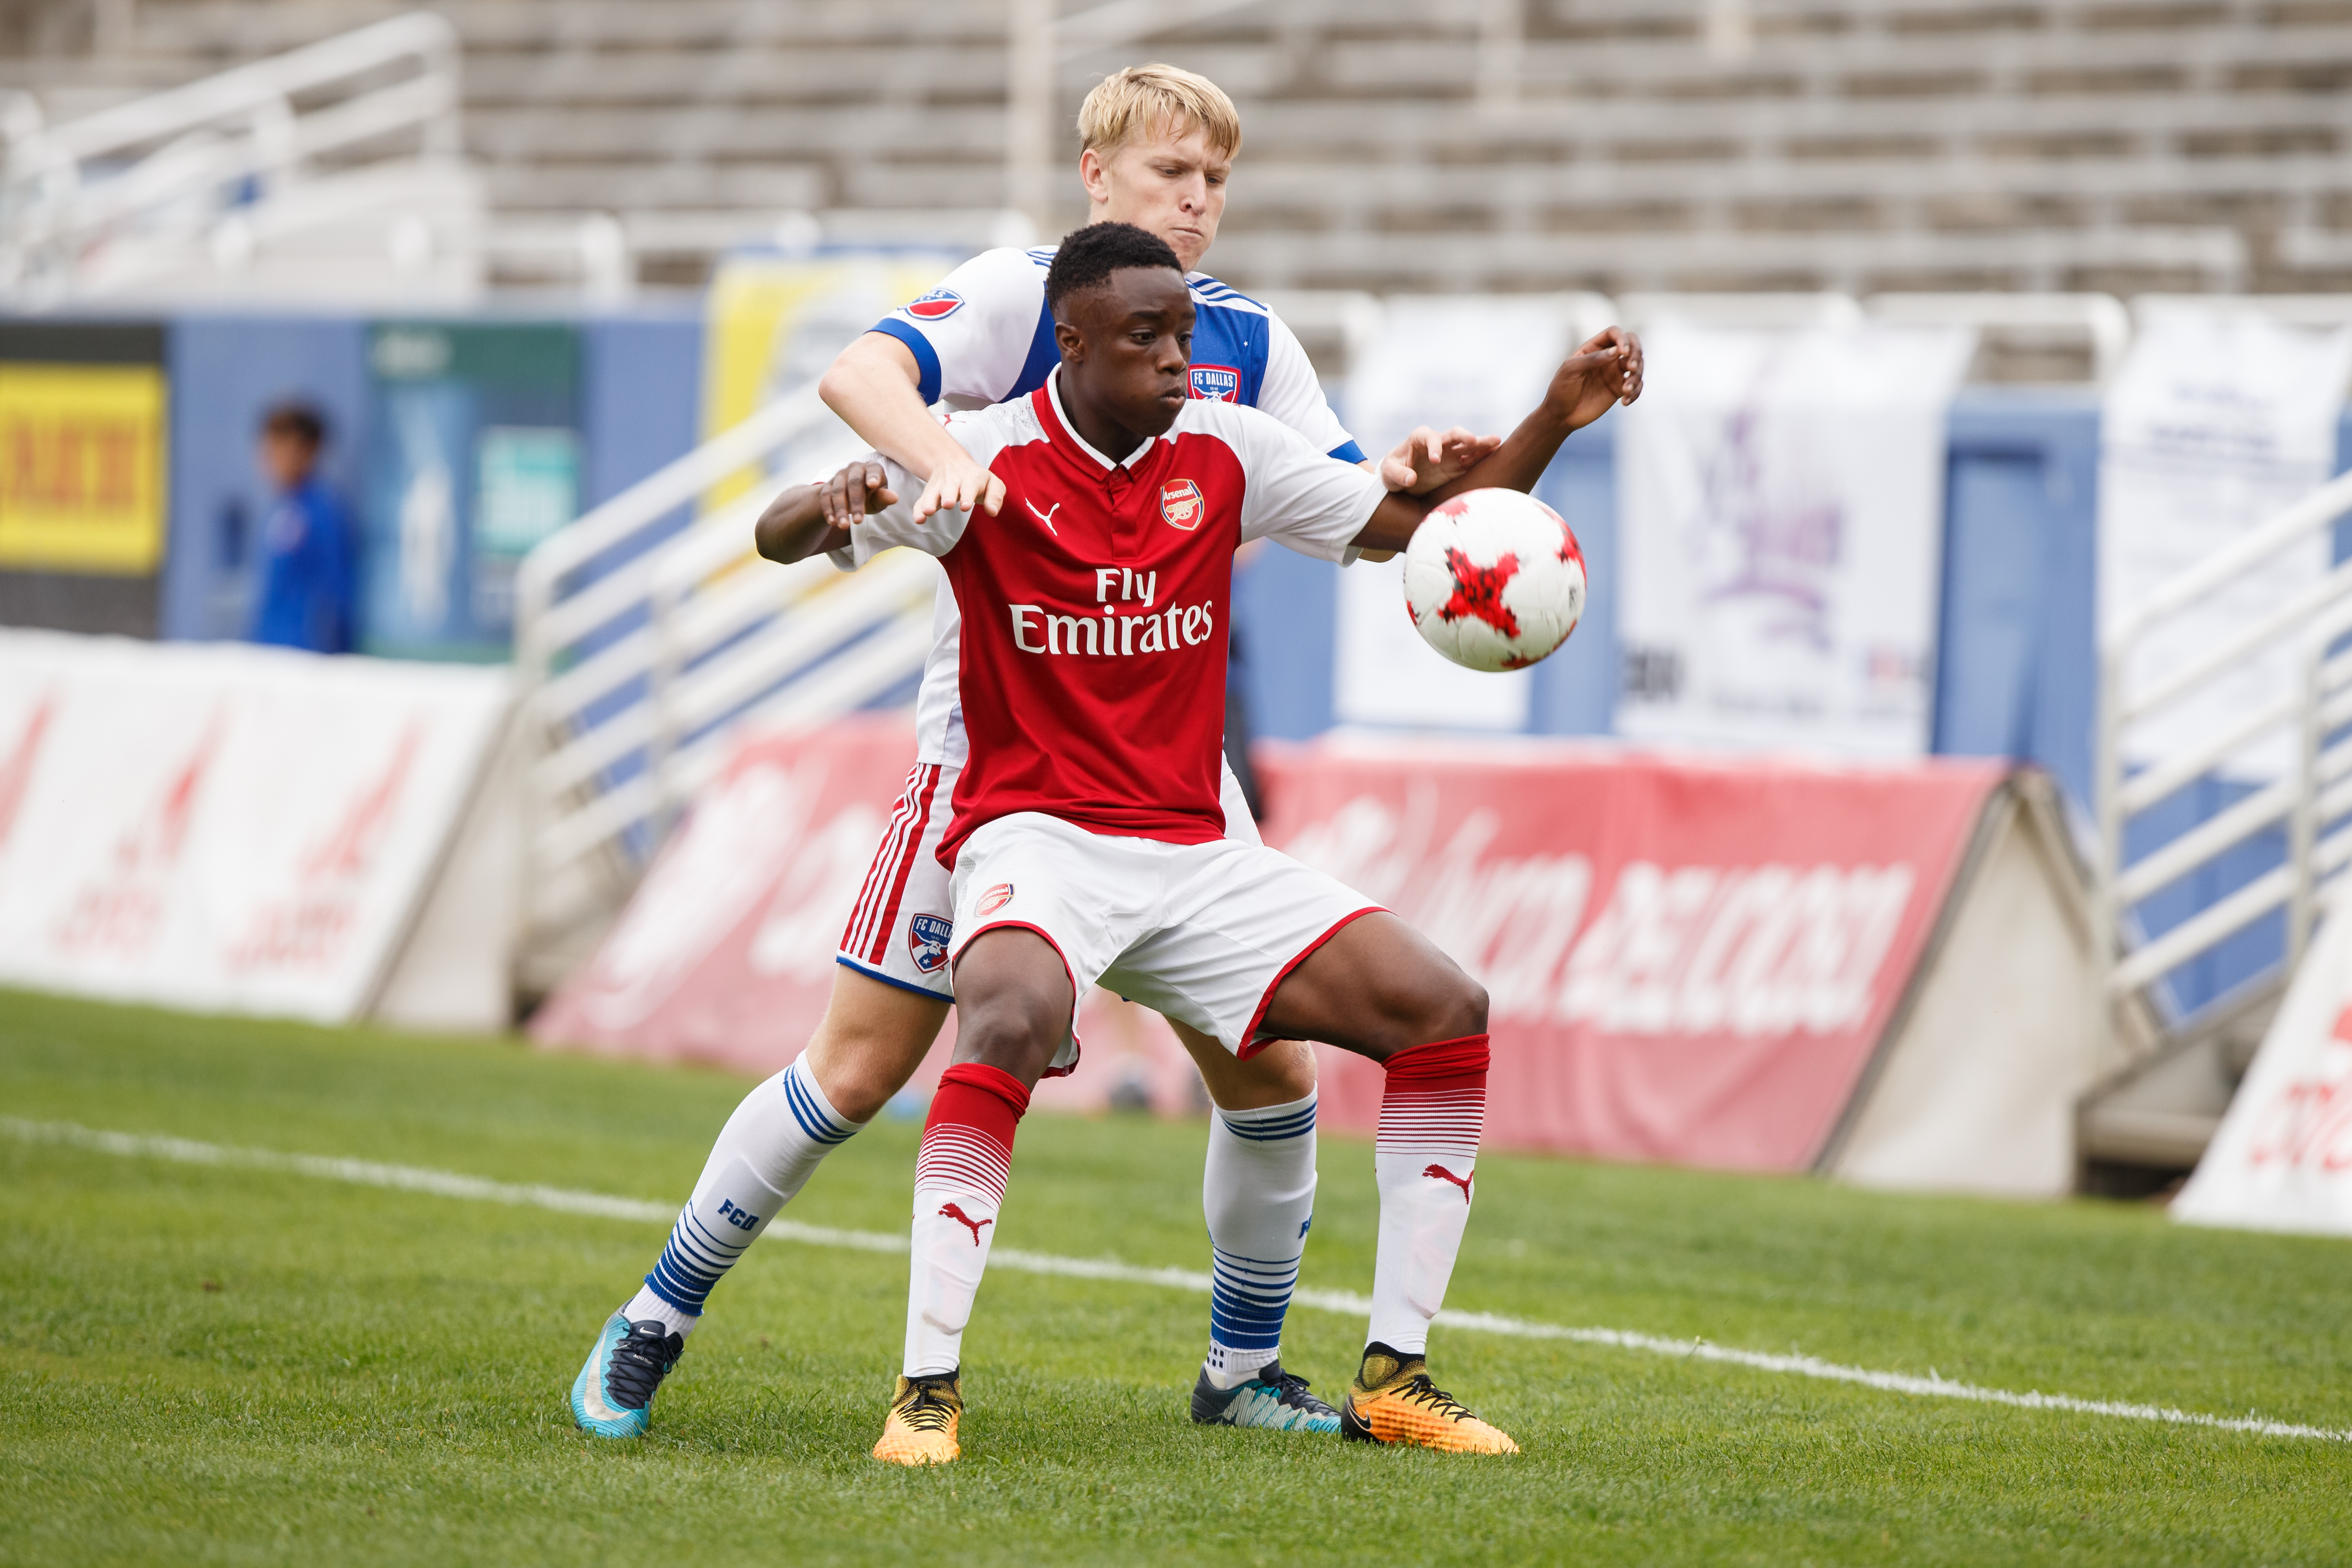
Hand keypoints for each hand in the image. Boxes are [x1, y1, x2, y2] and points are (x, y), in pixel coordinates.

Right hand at [819, 460, 899, 530]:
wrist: (851, 496)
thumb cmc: (872, 496)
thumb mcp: (879, 499)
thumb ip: (884, 498)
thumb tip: (894, 497)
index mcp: (872, 467)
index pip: (873, 470)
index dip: (873, 476)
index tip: (873, 485)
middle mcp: (855, 468)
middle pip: (853, 482)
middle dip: (855, 502)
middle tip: (858, 522)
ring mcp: (840, 475)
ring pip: (838, 491)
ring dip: (840, 509)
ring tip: (844, 526)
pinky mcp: (827, 485)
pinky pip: (825, 496)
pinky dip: (828, 509)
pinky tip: (832, 522)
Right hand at [911, 445, 1005, 522]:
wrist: (951, 462)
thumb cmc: (977, 478)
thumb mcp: (992, 483)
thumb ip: (995, 496)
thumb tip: (993, 511)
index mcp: (972, 477)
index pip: (970, 485)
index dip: (967, 495)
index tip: (965, 506)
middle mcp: (954, 481)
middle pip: (950, 487)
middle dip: (948, 495)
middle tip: (947, 504)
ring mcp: (939, 487)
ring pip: (933, 493)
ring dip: (930, 502)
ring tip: (928, 511)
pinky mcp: (929, 493)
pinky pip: (921, 501)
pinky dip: (918, 510)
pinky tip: (918, 519)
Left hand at [1379, 425, 1501, 493]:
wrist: (1400, 480)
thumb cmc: (1392, 472)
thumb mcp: (1388, 474)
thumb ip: (1398, 475)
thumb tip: (1411, 479)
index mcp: (1419, 438)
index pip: (1429, 436)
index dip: (1433, 446)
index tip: (1435, 461)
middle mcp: (1438, 443)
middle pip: (1454, 434)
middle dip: (1464, 436)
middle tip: (1473, 441)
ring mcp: (1450, 454)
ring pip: (1468, 446)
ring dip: (1481, 444)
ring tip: (1497, 442)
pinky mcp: (1457, 467)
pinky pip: (1472, 461)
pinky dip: (1484, 458)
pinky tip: (1497, 455)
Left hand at [1545, 326, 1643, 431]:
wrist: (1561, 415)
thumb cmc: (1561, 389)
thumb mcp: (1571, 370)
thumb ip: (1592, 359)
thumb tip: (1616, 351)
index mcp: (1594, 348)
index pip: (1614, 333)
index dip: (1622, 338)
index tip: (1622, 352)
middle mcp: (1607, 357)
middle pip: (1632, 345)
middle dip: (1636, 353)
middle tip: (1631, 368)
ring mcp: (1615, 373)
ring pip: (1638, 366)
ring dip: (1637, 376)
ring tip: (1626, 390)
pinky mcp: (1619, 389)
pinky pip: (1636, 386)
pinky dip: (1636, 392)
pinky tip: (1625, 401)